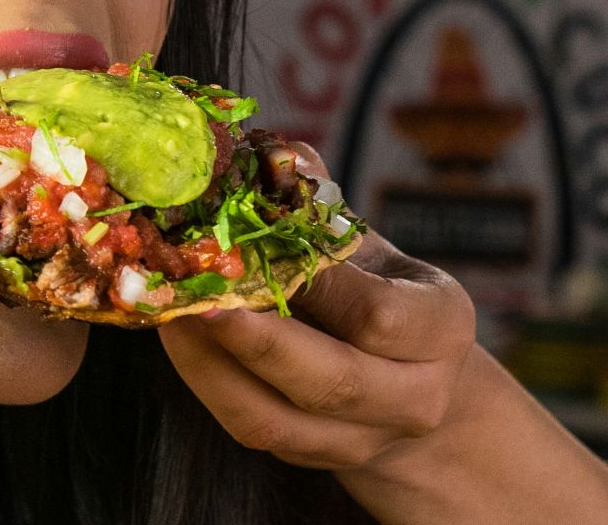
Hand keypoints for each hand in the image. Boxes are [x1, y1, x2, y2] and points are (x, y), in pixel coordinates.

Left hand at [158, 143, 475, 472]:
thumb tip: (266, 152)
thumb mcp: (363, 242)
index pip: (379, 318)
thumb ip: (316, 202)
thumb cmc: (373, 284)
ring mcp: (363, 437)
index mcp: (440, 327)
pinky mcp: (310, 454)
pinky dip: (204, 382)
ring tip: (167, 311)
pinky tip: (173, 336)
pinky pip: (250, 427)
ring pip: (276, 416)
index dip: (312, 285)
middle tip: (192, 294)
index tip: (253, 248)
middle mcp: (416, 395)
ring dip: (210, 364)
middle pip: (331, 381)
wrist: (402, 376)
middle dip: (255, 339)